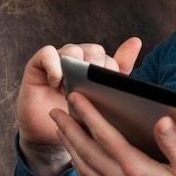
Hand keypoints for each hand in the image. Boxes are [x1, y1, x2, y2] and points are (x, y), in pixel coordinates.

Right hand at [16, 37, 142, 175]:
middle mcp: (78, 60)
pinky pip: (47, 53)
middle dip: (96, 67)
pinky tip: (57, 80)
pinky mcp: (38, 65)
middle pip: (93, 50)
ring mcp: (58, 62)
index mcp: (96, 67)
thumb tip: (137, 40)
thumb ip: (119, 73)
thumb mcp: (103, 101)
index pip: (108, 59)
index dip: (110, 71)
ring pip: (73, 49)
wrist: (50, 136)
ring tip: (74, 84)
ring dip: (77, 65)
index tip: (108, 88)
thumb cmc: (79, 117)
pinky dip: (54, 64)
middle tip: (92, 87)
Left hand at [50, 92, 175, 175]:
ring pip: (84, 167)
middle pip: (87, 151)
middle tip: (55, 110)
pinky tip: (77, 162)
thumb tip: (163, 120)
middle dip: (68, 128)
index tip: (76, 98)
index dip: (89, 115)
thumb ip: (175, 144)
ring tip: (60, 130)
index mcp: (137, 170)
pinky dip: (79, 168)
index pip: (106, 136)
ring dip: (69, 147)